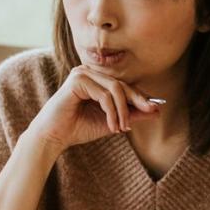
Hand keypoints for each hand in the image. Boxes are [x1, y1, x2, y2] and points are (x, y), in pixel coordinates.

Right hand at [26, 64, 160, 152]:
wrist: (53, 137)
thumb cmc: (77, 128)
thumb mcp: (110, 121)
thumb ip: (131, 115)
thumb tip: (156, 110)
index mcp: (94, 79)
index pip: (122, 85)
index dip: (140, 96)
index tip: (155, 109)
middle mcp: (88, 72)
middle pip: (121, 84)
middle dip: (137, 101)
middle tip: (149, 114)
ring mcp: (81, 73)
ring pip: (115, 89)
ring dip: (122, 111)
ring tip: (122, 128)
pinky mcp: (77, 80)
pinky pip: (104, 95)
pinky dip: (112, 112)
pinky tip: (112, 126)